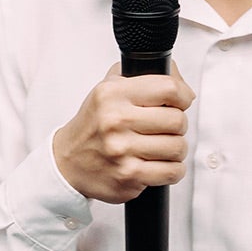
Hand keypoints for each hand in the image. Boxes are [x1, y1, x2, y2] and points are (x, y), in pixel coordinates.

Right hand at [52, 61, 194, 203]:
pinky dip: (173, 169)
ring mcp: (122, 151)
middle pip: (177, 120)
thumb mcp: (109, 87)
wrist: (68, 162)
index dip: (183, 95)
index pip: (168, 88)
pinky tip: (161, 164)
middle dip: (179, 124)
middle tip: (167, 127)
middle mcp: (115, 121)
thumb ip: (142, 74)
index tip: (182, 101)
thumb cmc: (95, 123)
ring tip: (163, 146)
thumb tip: (177, 76)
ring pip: (178, 147)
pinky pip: (172, 172)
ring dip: (177, 148)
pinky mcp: (128, 176)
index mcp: (112, 94)